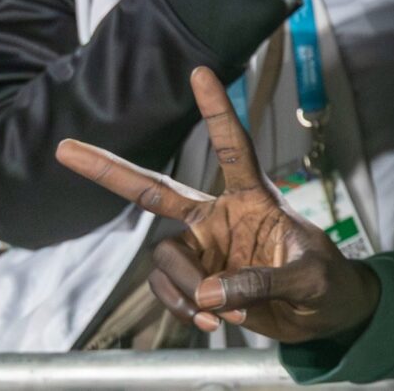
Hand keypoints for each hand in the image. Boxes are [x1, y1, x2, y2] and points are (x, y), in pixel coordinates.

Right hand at [57, 68, 379, 344]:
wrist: (323, 316)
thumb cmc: (327, 282)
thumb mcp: (308, 278)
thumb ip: (261, 283)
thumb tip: (208, 293)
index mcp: (255, 198)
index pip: (235, 147)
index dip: (217, 111)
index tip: (201, 72)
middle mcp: (220, 217)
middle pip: (157, 190)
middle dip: (110, 171)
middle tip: (66, 149)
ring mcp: (202, 248)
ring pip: (164, 259)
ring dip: (185, 288)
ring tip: (224, 312)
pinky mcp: (194, 280)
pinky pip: (168, 290)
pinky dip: (184, 309)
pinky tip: (213, 322)